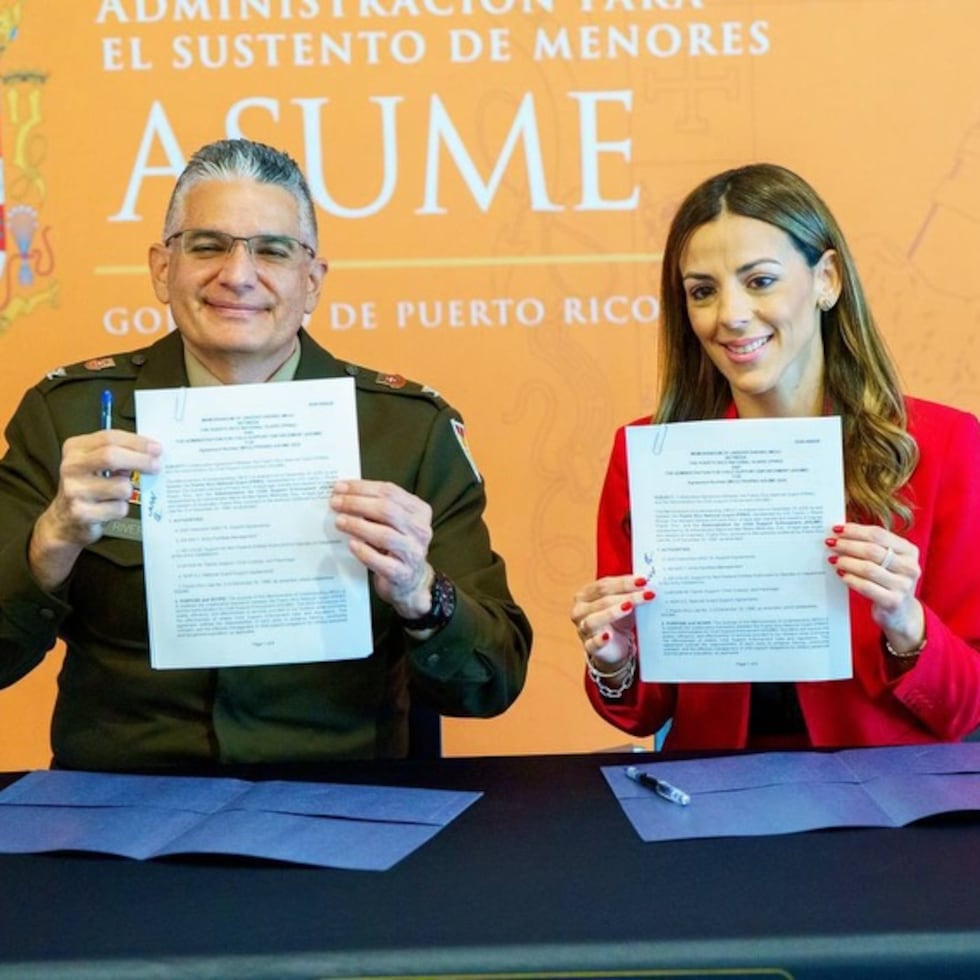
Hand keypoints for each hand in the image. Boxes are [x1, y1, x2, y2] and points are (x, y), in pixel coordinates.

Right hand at [29, 429, 162, 589]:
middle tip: (157, 466)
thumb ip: (118, 452)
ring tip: (120, 493)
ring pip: (121, 486)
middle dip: (141, 460)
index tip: (156, 448)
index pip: (109, 438)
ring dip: (129, 490)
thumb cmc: (86, 487)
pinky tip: (111, 507)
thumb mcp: (95, 463)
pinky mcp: (82, 513)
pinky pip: (118, 508)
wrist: (64, 520)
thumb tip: (151, 451)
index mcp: (75, 449)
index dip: (137, 442)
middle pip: (111, 457)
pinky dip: (122, 508)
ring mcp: (75, 491)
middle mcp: (71, 467)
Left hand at [330, 479, 433, 617]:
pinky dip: (364, 551)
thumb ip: (377, 508)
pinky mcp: (402, 574)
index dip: (362, 487)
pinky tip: (351, 544)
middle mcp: (420, 530)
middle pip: (387, 510)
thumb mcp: (394, 523)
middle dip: (357, 504)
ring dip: (358, 526)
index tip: (339, 487)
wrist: (411, 583)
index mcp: (419, 511)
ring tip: (339, 521)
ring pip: (384, 535)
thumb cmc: (396, 547)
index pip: (390, 492)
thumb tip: (343, 494)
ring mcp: (414, 553)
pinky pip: (381, 561)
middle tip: (335, 503)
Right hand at [570, 574, 655, 666]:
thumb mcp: (621, 603)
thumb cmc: (616, 621)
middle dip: (627, 596)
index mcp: (585, 595)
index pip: (604, 585)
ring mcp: (582, 629)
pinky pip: (593, 643)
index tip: (643, 581)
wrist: (612, 646)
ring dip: (612, 612)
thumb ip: (628, 593)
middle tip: (646, 594)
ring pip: (594, 619)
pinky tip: (608, 636)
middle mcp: (580, 610)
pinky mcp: (589, 646)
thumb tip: (645, 584)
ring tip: (629, 607)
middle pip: (603, 599)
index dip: (624, 582)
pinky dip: (600, 639)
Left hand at [825, 522, 924, 652]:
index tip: (836, 529)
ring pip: (868, 568)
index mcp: (910, 550)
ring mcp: (903, 585)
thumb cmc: (889, 579)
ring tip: (833, 559)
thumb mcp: (888, 560)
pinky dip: (850, 578)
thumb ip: (871, 545)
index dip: (855, 530)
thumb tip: (841, 532)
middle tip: (830, 543)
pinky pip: (866, 586)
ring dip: (846, 562)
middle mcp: (910, 567)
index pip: (879, 534)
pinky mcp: (893, 601)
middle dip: (847, 545)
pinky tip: (841, 574)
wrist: (901, 611)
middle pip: (872, 550)